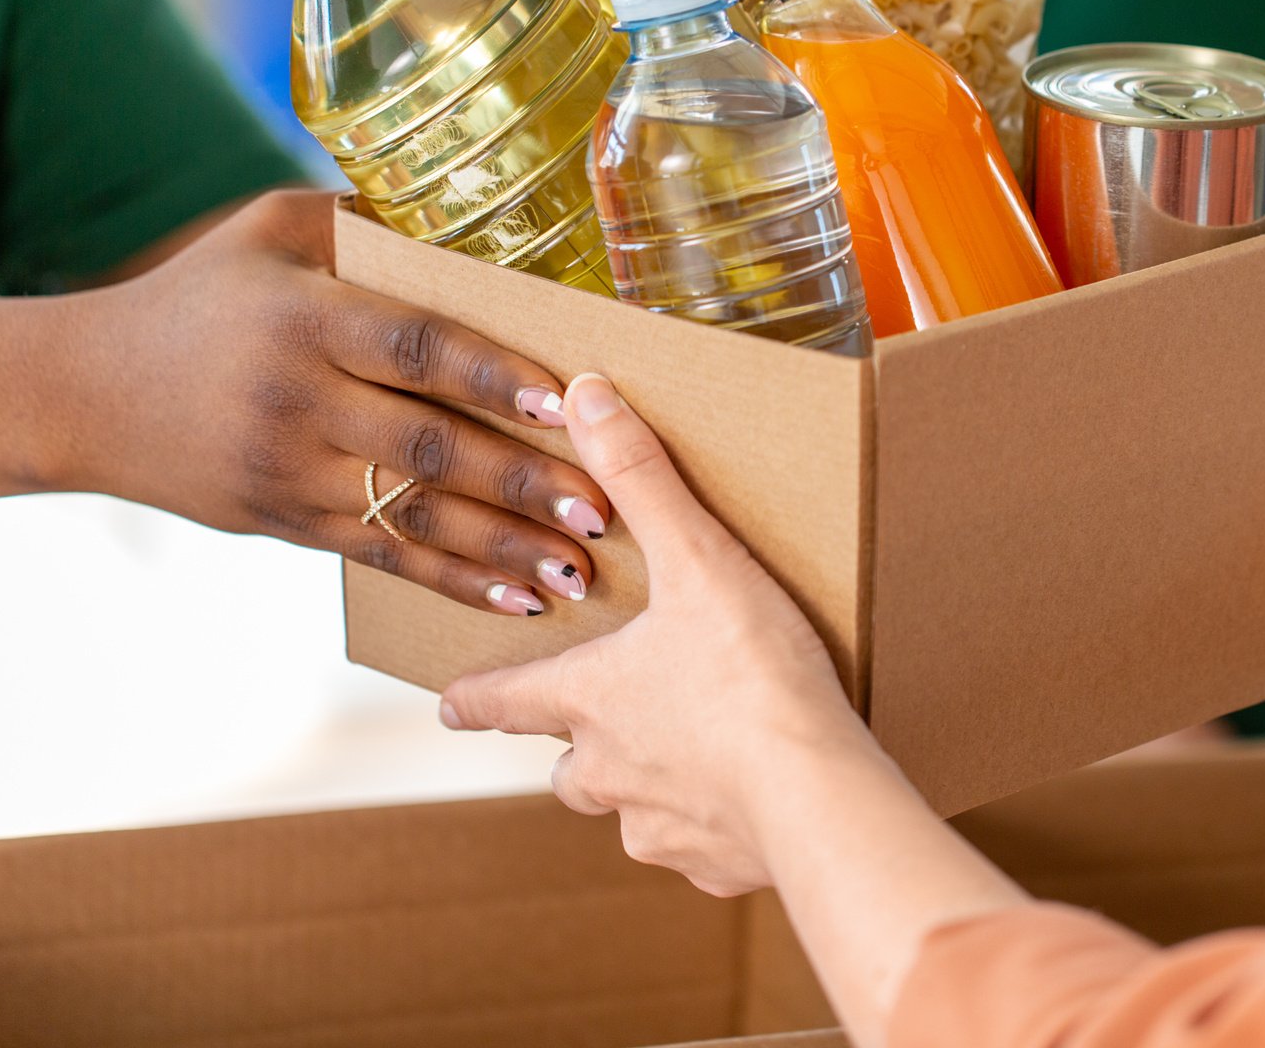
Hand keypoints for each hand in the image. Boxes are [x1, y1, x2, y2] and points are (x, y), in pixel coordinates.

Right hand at [69, 190, 609, 614]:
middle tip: (605, 507)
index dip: (493, 374)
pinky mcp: (284, 523)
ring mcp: (288, 471)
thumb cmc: (199, 294)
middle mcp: (297, 399)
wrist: (81, 392)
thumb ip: (358, 219)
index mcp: (304, 316)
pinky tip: (518, 598)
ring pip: (412, 516)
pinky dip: (454, 581)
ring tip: (581, 567)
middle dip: (521, 481)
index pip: (415, 347)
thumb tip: (464, 207)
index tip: (565, 399)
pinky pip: (382, 557)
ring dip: (503, 548)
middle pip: (427, 444)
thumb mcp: (265, 230)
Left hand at [439, 373, 880, 895]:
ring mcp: (660, 829)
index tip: (449, 706)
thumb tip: (583, 395)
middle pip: (570, 768)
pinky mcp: (717, 868)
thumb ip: (642, 477)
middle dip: (584, 748)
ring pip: (634, 812)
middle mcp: (609, 773)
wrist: (815, 798)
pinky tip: (756, 800)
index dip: (475, 699)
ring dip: (655, 787)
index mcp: (590, 700)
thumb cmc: (750, 679)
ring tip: (705, 756)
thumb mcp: (697, 560)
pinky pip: (704, 847)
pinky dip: (719, 823)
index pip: (507, 700)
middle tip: (616, 725)